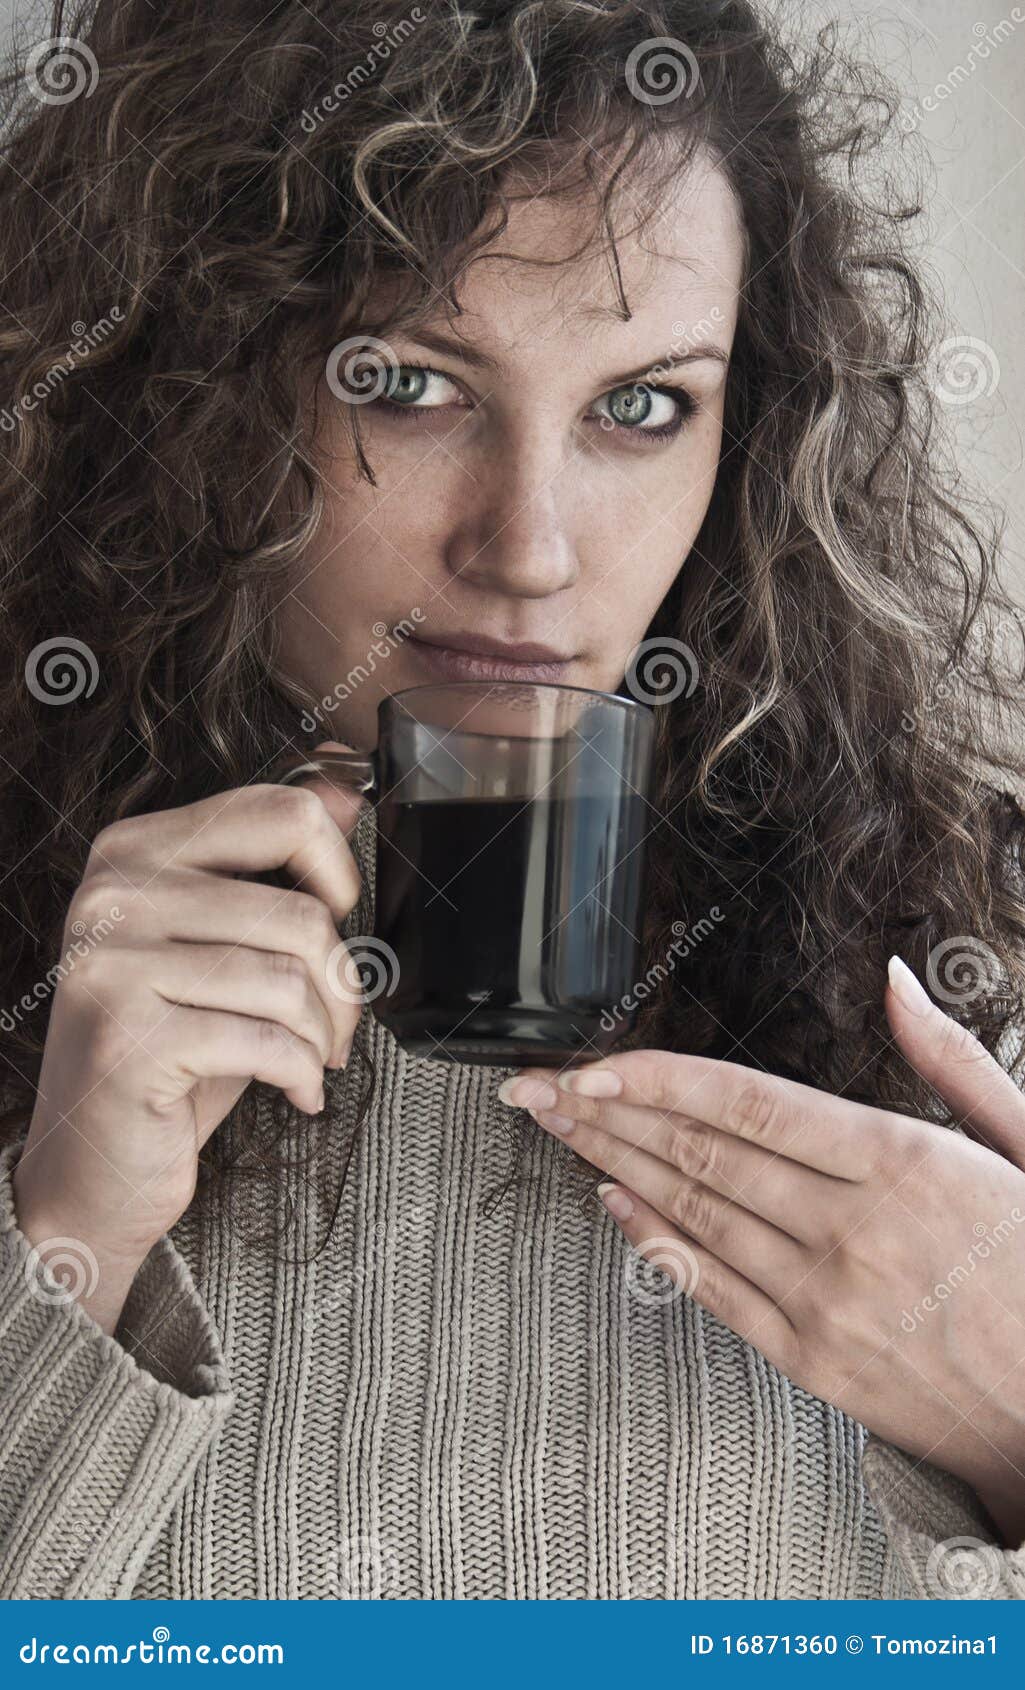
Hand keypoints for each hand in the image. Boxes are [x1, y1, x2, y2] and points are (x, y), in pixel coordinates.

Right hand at [13, 742, 365, 1333]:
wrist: (93, 1163)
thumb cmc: (169, 1050)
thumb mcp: (220, 945)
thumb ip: (269, 866)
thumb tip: (341, 792)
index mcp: (134, 851)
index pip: (279, 812)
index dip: (337, 871)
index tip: (339, 921)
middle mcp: (114, 895)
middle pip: (300, 913)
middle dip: (342, 986)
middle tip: (334, 1027)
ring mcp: (115, 964)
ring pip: (290, 980)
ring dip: (325, 1036)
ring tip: (312, 1059)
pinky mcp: (131, 1037)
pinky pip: (269, 1040)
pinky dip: (302, 1074)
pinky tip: (296, 1091)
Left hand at [504, 956, 1024, 1544]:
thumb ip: (951, 1058)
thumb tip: (898, 981)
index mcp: (904, 1163)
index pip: (749, 1105)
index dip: (657, 1080)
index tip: (593, 1063)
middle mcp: (854, 1231)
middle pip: (702, 1155)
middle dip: (606, 1114)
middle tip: (537, 1087)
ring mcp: (828, 1302)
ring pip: (696, 1215)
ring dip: (615, 1165)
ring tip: (557, 1128)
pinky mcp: (815, 1360)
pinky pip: (714, 1291)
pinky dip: (656, 1243)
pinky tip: (613, 1204)